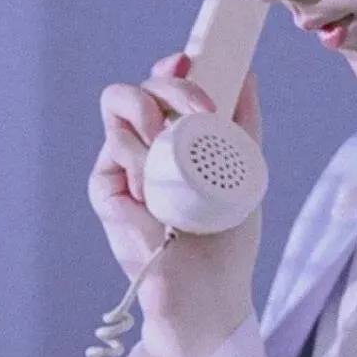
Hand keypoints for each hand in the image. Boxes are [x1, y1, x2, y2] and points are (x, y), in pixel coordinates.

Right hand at [88, 52, 263, 356]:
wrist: (207, 293)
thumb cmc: (225, 237)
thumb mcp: (245, 172)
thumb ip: (244, 126)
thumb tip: (249, 75)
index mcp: (177, 139)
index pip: (163, 90)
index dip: (172, 71)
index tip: (188, 63)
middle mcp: (146, 148)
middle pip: (136, 90)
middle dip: (167, 88)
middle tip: (198, 110)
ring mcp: (124, 168)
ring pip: (119, 113)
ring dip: (152, 125)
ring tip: (175, 159)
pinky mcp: (107, 192)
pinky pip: (114, 157)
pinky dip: (139, 165)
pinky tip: (157, 192)